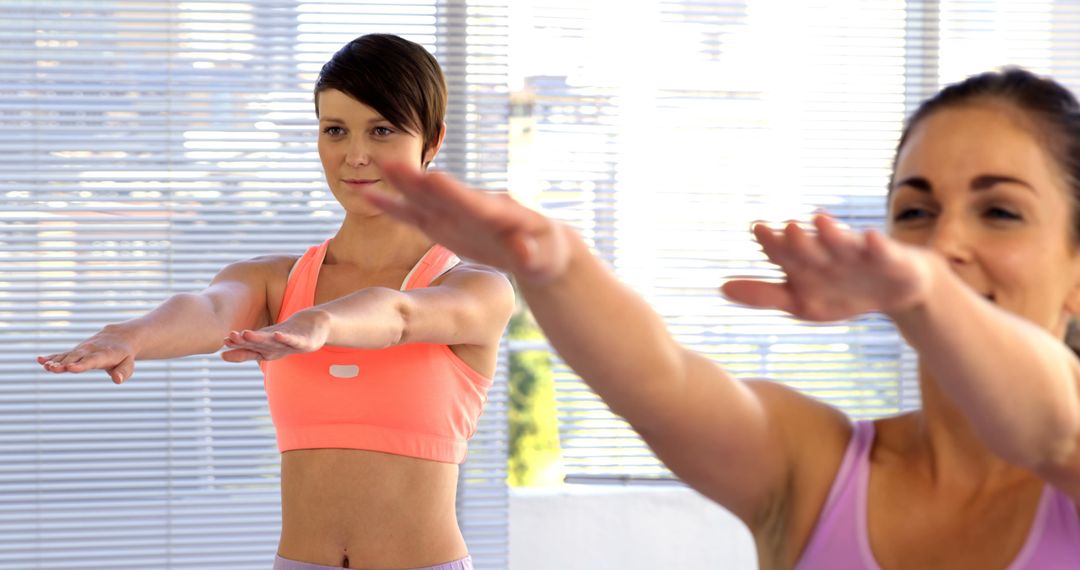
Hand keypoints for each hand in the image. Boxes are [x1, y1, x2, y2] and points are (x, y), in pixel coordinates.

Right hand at [36, 325, 136, 383]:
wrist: (119, 337)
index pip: (92, 360)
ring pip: (67, 356)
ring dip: (55, 361)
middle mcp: (90, 351)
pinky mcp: (75, 351)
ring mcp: (81, 350)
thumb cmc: (124, 355)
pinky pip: (62, 354)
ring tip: (44, 367)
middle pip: (75, 358)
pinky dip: (51, 357)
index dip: (81, 365)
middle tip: (52, 369)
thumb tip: (117, 380)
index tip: (70, 368)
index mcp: (104, 355)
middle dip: (64, 364)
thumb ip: (123, 372)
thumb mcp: (128, 364)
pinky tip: (38, 360)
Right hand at [221, 309, 330, 361]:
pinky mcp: (304, 342)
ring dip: (259, 339)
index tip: (223, 342)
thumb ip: (244, 351)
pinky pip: (293, 340)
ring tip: (245, 333)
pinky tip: (277, 334)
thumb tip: (221, 355)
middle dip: (244, 342)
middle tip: (229, 338)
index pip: (249, 348)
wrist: (314, 329)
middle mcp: (276, 349)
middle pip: (258, 345)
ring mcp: (289, 345)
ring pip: (272, 342)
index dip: (237, 346)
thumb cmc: (286, 338)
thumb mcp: (265, 345)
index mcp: (266, 350)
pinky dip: (285, 339)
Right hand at [365, 162, 571, 283]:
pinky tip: (369, 195)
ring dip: (403, 185)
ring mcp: (456, 214)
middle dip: (419, 181)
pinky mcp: (444, 225)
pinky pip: (414, 215)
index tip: (433, 179)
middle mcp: (473, 208)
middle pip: (443, 193)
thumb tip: (525, 255)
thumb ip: (529, 255)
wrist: (538, 247)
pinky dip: (393, 206)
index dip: (454, 194)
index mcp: (498, 214)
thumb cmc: (545, 253)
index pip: (474, 203)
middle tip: (392, 163)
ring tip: (378, 168)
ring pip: (424, 198)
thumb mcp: (543, 258)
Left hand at [721, 214, 931, 321]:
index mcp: (804, 261)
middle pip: (809, 245)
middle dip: (797, 238)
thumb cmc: (842, 292)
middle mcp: (827, 251)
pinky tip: (871, 237)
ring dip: (831, 233)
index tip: (758, 229)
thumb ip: (763, 295)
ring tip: (819, 221)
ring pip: (842, 242)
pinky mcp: (889, 258)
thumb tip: (721, 288)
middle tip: (785, 228)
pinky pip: (883, 250)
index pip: (781, 250)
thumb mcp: (801, 302)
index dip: (770, 242)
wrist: (896, 290)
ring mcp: (858, 253)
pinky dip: (877, 244)